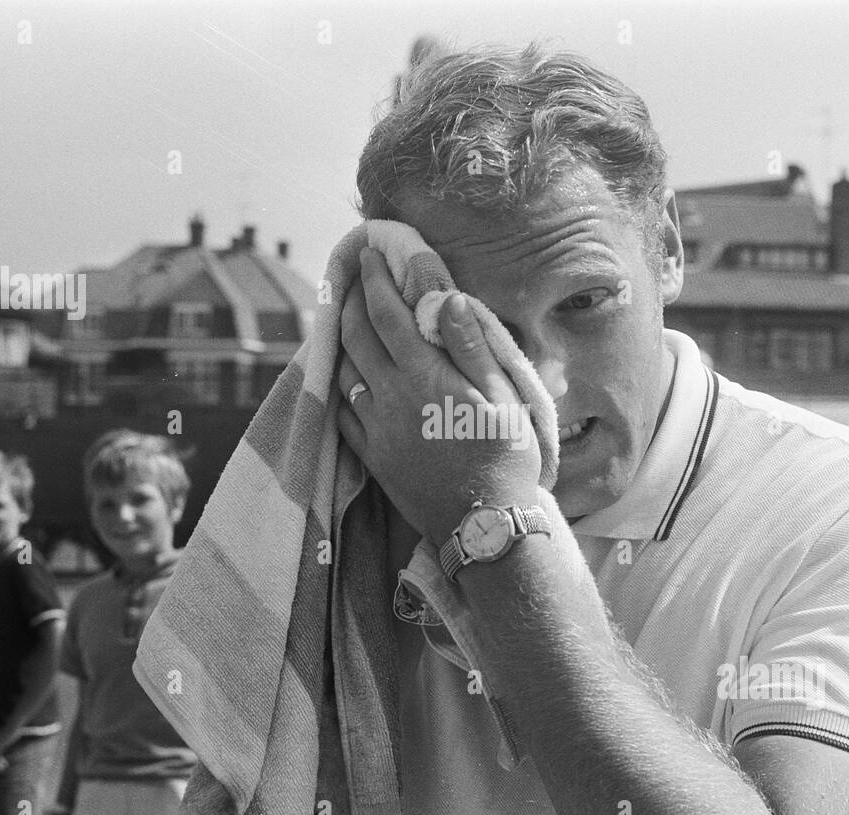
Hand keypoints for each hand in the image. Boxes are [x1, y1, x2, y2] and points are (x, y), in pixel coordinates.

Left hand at [336, 247, 540, 545]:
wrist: (483, 525)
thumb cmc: (506, 458)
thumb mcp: (503, 397)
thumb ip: (471, 345)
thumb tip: (446, 297)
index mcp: (424, 375)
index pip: (387, 312)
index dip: (375, 278)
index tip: (370, 254)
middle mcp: (390, 396)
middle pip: (356, 335)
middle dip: (354, 299)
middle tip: (358, 278)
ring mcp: (376, 428)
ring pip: (343, 370)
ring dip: (344, 339)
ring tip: (352, 321)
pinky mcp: (372, 456)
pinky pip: (342, 411)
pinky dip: (341, 384)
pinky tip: (350, 377)